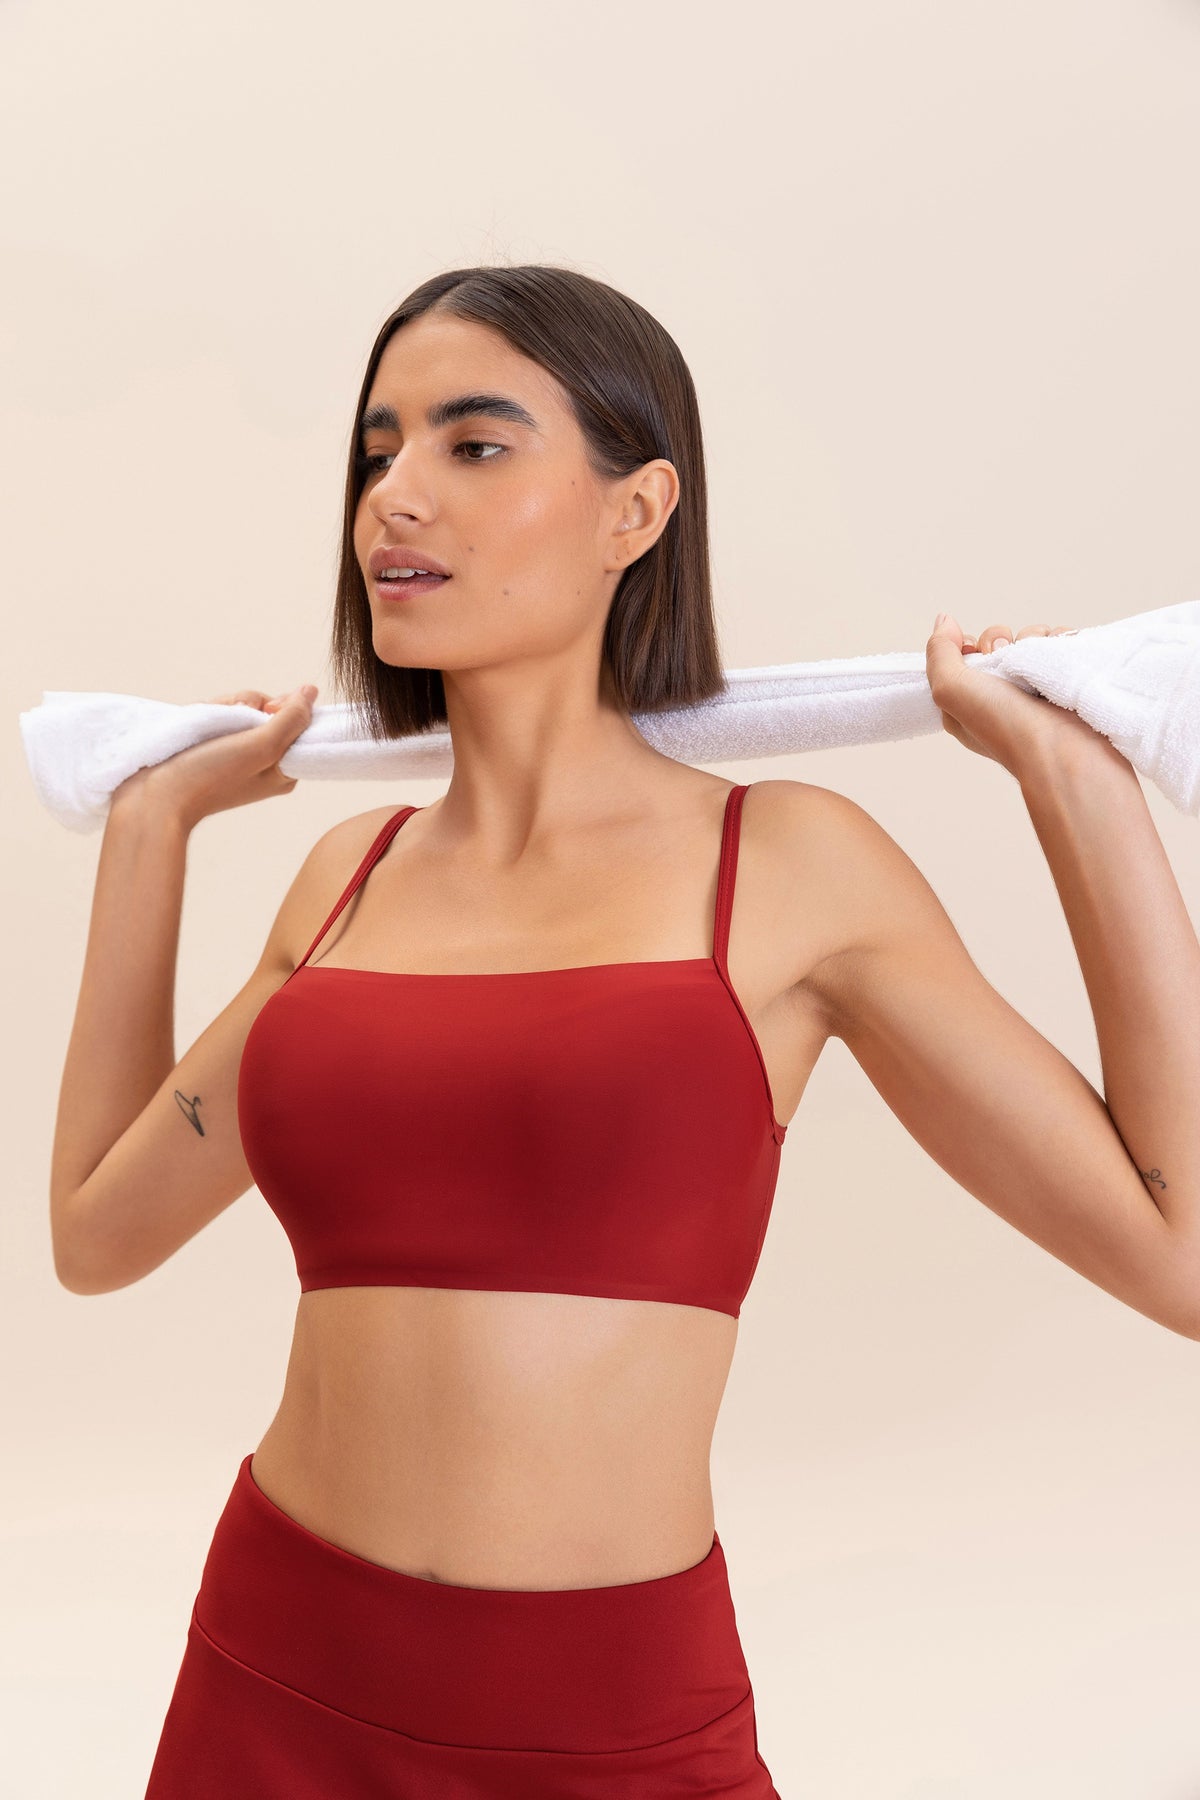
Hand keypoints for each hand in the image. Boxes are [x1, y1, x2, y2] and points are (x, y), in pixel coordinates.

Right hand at [110, 684, 318, 827]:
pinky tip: (195, 722)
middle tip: (229, 721)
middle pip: (268, 709)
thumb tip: (311, 692)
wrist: (156, 796)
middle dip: (245, 706)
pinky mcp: (212, 744)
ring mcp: (237, 751)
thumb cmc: (211, 776)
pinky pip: (218, 714)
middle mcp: (264, 760)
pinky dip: (207, 712)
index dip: (280, 708)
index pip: (298, 720)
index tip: (263, 714)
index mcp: (285, 769)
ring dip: (222, 707)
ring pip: (240, 708)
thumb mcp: (262, 746)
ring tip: (206, 723)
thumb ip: (292, 720)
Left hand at [926, 615, 1100, 778]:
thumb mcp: (950, 690)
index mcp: (968, 701)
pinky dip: (1061, 641)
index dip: (968, 646)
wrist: (1063, 750)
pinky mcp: (1065, 679)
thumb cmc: (1005, 727)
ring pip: (1030, 638)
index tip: (974, 651)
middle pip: (997, 642)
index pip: (962, 656)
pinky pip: (1061, 642)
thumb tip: (943, 621)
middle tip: (1006, 659)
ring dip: (1035, 638)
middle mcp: (1001, 694)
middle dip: (1001, 641)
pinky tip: (1060, 655)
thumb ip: (938, 653)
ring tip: (1039, 661)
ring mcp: (1036, 687)